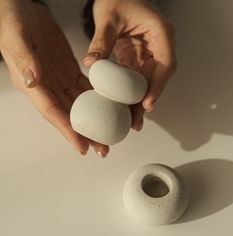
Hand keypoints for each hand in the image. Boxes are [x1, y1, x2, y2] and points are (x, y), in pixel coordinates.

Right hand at [0, 0, 108, 156]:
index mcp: (33, 84)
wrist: (24, 8)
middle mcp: (47, 87)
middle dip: (85, 134)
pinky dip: (97, 101)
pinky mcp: (69, 72)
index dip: (67, 131)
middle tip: (102, 149)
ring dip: (94, 121)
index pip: (52, 113)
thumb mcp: (16, 36)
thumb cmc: (14, 20)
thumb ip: (23, 58)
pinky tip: (108, 109)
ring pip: (80, 106)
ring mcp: (59, 81)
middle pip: (69, 116)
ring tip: (108, 135)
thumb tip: (33, 80)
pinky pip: (85, 90)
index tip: (82, 147)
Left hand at [83, 0, 176, 130]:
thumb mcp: (109, 18)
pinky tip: (123, 107)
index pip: (166, 64)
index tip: (147, 104)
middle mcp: (159, 46)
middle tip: (136, 122)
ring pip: (147, 83)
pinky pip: (137, 80)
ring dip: (139, 102)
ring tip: (131, 121)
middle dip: (147, 101)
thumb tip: (91, 64)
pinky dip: (130, 94)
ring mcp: (150, 54)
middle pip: (157, 79)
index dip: (158, 86)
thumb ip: (101, 41)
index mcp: (161, 33)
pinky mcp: (139, 59)